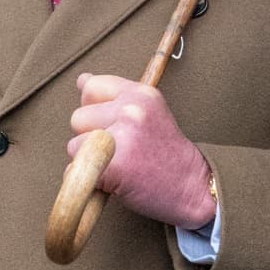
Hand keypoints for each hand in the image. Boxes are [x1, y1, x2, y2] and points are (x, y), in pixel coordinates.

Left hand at [66, 74, 215, 229]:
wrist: (195, 188)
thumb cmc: (166, 155)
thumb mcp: (147, 114)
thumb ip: (114, 98)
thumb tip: (81, 80)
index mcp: (140, 94)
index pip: (90, 87)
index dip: (95, 109)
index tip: (115, 125)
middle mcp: (131, 109)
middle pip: (78, 117)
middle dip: (90, 136)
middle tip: (122, 150)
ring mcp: (123, 136)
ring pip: (75, 145)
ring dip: (90, 160)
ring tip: (121, 165)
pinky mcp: (114, 164)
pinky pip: (78, 170)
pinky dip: (90, 181)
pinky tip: (116, 181)